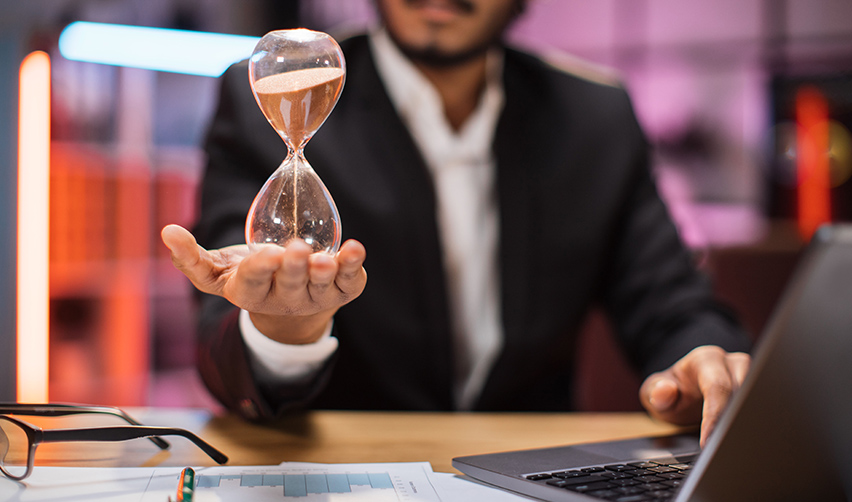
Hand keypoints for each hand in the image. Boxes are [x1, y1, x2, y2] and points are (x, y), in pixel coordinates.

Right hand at [160, 224, 366, 344]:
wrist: (291, 296)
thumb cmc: (250, 275)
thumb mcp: (216, 271)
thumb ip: (191, 256)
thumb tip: (167, 231)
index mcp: (252, 293)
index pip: (254, 282)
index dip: (259, 270)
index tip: (264, 254)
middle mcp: (285, 298)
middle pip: (289, 284)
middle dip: (292, 269)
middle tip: (294, 250)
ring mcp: (316, 296)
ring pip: (321, 285)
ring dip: (324, 271)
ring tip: (325, 258)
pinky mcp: (342, 290)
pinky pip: (350, 279)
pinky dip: (353, 265)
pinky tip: (355, 248)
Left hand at [639, 345, 749, 446]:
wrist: (684, 390)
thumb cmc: (672, 390)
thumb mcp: (654, 390)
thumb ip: (655, 391)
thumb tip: (665, 392)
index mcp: (706, 360)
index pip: (717, 387)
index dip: (715, 415)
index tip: (709, 442)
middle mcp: (732, 364)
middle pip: (744, 390)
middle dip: (737, 418)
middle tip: (727, 447)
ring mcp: (749, 377)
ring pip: (759, 398)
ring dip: (750, 421)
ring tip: (738, 447)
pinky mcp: (758, 391)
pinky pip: (762, 407)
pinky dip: (756, 423)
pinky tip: (749, 443)